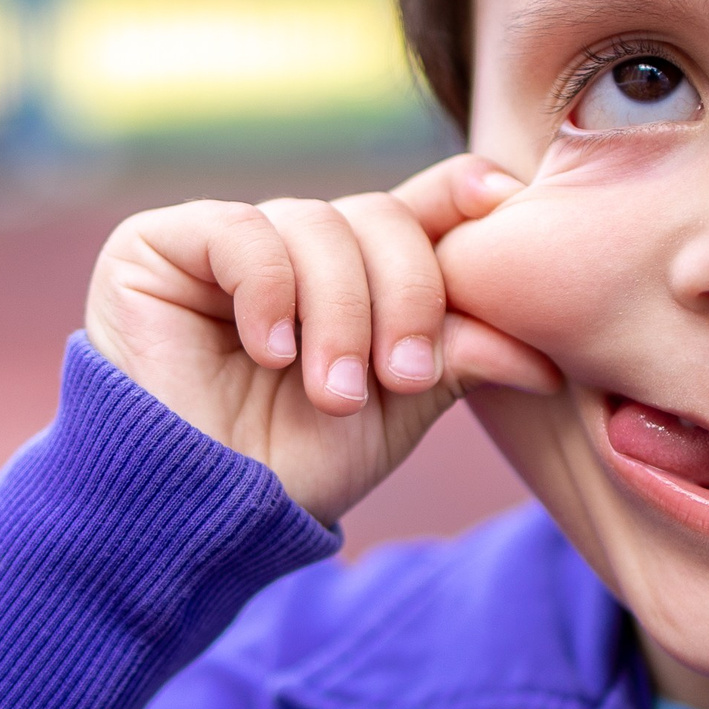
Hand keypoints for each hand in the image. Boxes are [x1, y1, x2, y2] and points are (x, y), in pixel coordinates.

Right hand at [84, 155, 561, 524]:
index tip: (502, 201)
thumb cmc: (293, 466)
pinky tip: (269, 353)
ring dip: (339, 314)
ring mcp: (231, 240)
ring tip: (332, 391)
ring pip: (319, 224)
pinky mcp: (163, 242)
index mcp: (356, 276)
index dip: (462, 195)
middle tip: (400, 376)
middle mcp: (297, 248)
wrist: (197, 514)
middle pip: (380, 217)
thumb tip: (545, 351)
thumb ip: (459, 351)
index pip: (418, 209)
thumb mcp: (398, 407)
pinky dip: (270, 293)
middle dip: (404, 296)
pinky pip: (243, 234)